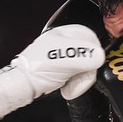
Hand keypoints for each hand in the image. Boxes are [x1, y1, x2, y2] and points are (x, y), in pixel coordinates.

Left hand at [47, 0, 112, 121]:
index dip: (94, 54)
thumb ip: (84, 56)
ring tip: (69, 87)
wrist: (22, 86)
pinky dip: (76, 84)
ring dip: (81, 81)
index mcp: (66, 33)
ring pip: (87, 68)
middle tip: (77, 80)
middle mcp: (67, 43)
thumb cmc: (36, 69)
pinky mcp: (65, 71)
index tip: (90, 67)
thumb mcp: (63, 60)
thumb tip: (100, 56)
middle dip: (86, 72)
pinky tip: (67, 88)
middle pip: (91, 55)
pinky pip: (80, 76)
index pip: (92, 38)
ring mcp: (66, 58)